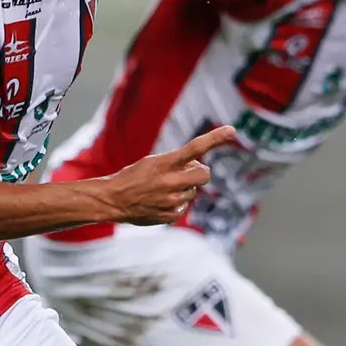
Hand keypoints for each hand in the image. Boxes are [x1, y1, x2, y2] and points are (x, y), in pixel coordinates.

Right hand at [104, 126, 236, 224]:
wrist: (113, 200)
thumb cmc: (133, 177)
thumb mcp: (153, 162)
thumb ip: (176, 163)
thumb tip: (198, 169)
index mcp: (166, 164)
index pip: (195, 148)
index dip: (215, 138)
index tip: (232, 130)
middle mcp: (172, 182)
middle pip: (205, 174)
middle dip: (199, 172)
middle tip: (187, 172)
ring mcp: (172, 201)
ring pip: (193, 191)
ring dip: (184, 188)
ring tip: (162, 189)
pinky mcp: (171, 215)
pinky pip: (183, 207)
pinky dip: (175, 204)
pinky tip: (158, 201)